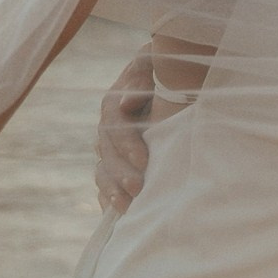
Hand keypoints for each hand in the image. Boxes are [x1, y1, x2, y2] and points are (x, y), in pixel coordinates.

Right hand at [96, 46, 153, 211]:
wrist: (173, 78)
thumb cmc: (166, 68)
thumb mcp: (154, 61)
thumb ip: (141, 75)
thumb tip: (126, 106)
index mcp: (115, 103)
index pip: (115, 126)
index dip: (127, 144)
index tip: (145, 161)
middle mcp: (109, 128)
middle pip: (107, 154)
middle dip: (122, 173)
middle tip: (138, 189)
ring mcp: (110, 148)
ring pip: (104, 172)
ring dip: (114, 190)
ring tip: (129, 207)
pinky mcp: (117, 164)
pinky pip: (106, 185)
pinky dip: (109, 200)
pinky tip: (117, 217)